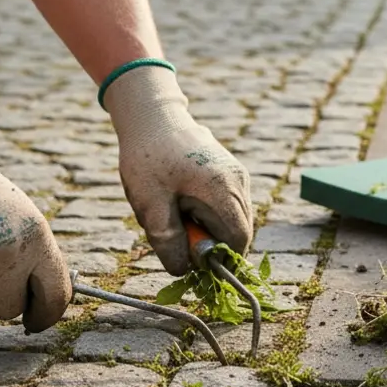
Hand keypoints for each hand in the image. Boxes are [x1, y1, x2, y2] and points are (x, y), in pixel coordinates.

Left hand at [102, 64, 253, 275]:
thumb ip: (168, 241)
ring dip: (208, 228)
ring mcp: (239, 176)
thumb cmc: (148, 158)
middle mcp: (239, 183)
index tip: (188, 257)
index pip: (237, 242)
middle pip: (238, 233)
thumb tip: (184, 270)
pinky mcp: (232, 173)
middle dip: (210, 243)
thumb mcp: (150, 205)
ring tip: (176, 212)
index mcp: (223, 191)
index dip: (217, 259)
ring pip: (234, 221)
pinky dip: (209, 215)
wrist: (153, 116)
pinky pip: (228, 207)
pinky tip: (183, 202)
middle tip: (176, 232)